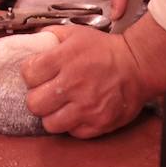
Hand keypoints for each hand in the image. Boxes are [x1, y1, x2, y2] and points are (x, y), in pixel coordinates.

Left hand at [23, 26, 153, 138]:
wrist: (137, 66)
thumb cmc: (105, 50)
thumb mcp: (76, 33)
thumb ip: (50, 35)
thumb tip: (31, 41)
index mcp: (65, 59)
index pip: (28, 74)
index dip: (29, 74)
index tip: (36, 73)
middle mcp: (74, 85)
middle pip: (34, 104)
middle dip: (36, 97)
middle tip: (45, 92)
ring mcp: (86, 107)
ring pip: (50, 124)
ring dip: (52, 115)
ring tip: (59, 105)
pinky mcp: (99, 123)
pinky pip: (73, 133)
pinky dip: (72, 124)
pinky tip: (77, 112)